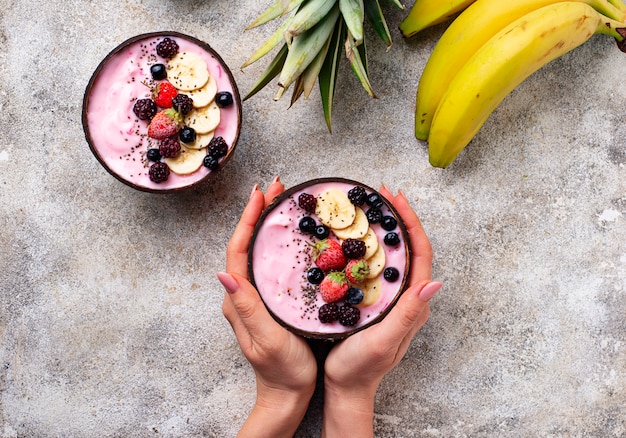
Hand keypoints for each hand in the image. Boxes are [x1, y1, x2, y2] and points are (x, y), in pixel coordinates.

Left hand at [219, 178, 316, 437]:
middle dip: (258, 213)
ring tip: (283, 204)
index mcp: (239, 300)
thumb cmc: (282, 370)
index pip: (238, 250)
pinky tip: (289, 238)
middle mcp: (242, 295)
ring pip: (256, 252)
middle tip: (277, 188)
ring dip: (266, 225)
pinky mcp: (268, 302)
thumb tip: (224, 273)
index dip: (248, 220)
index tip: (261, 194)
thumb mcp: (266, 339)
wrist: (287, 395)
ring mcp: (254, 298)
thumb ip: (247, 307)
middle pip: (245, 245)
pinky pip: (268, 264)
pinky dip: (275, 243)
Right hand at [321, 186, 441, 437]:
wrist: (346, 389)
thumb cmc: (361, 368)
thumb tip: (434, 282)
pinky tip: (354, 239)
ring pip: (394, 256)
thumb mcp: (384, 342)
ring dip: (385, 229)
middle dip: (399, 218)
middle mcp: (407, 298)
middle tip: (381, 193)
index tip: (395, 199)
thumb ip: (408, 314)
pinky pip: (378, 267)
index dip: (410, 223)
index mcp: (413, 303)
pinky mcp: (375, 302)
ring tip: (371, 208)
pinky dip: (370, 247)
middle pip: (410, 249)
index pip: (420, 254)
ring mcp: (391, 299)